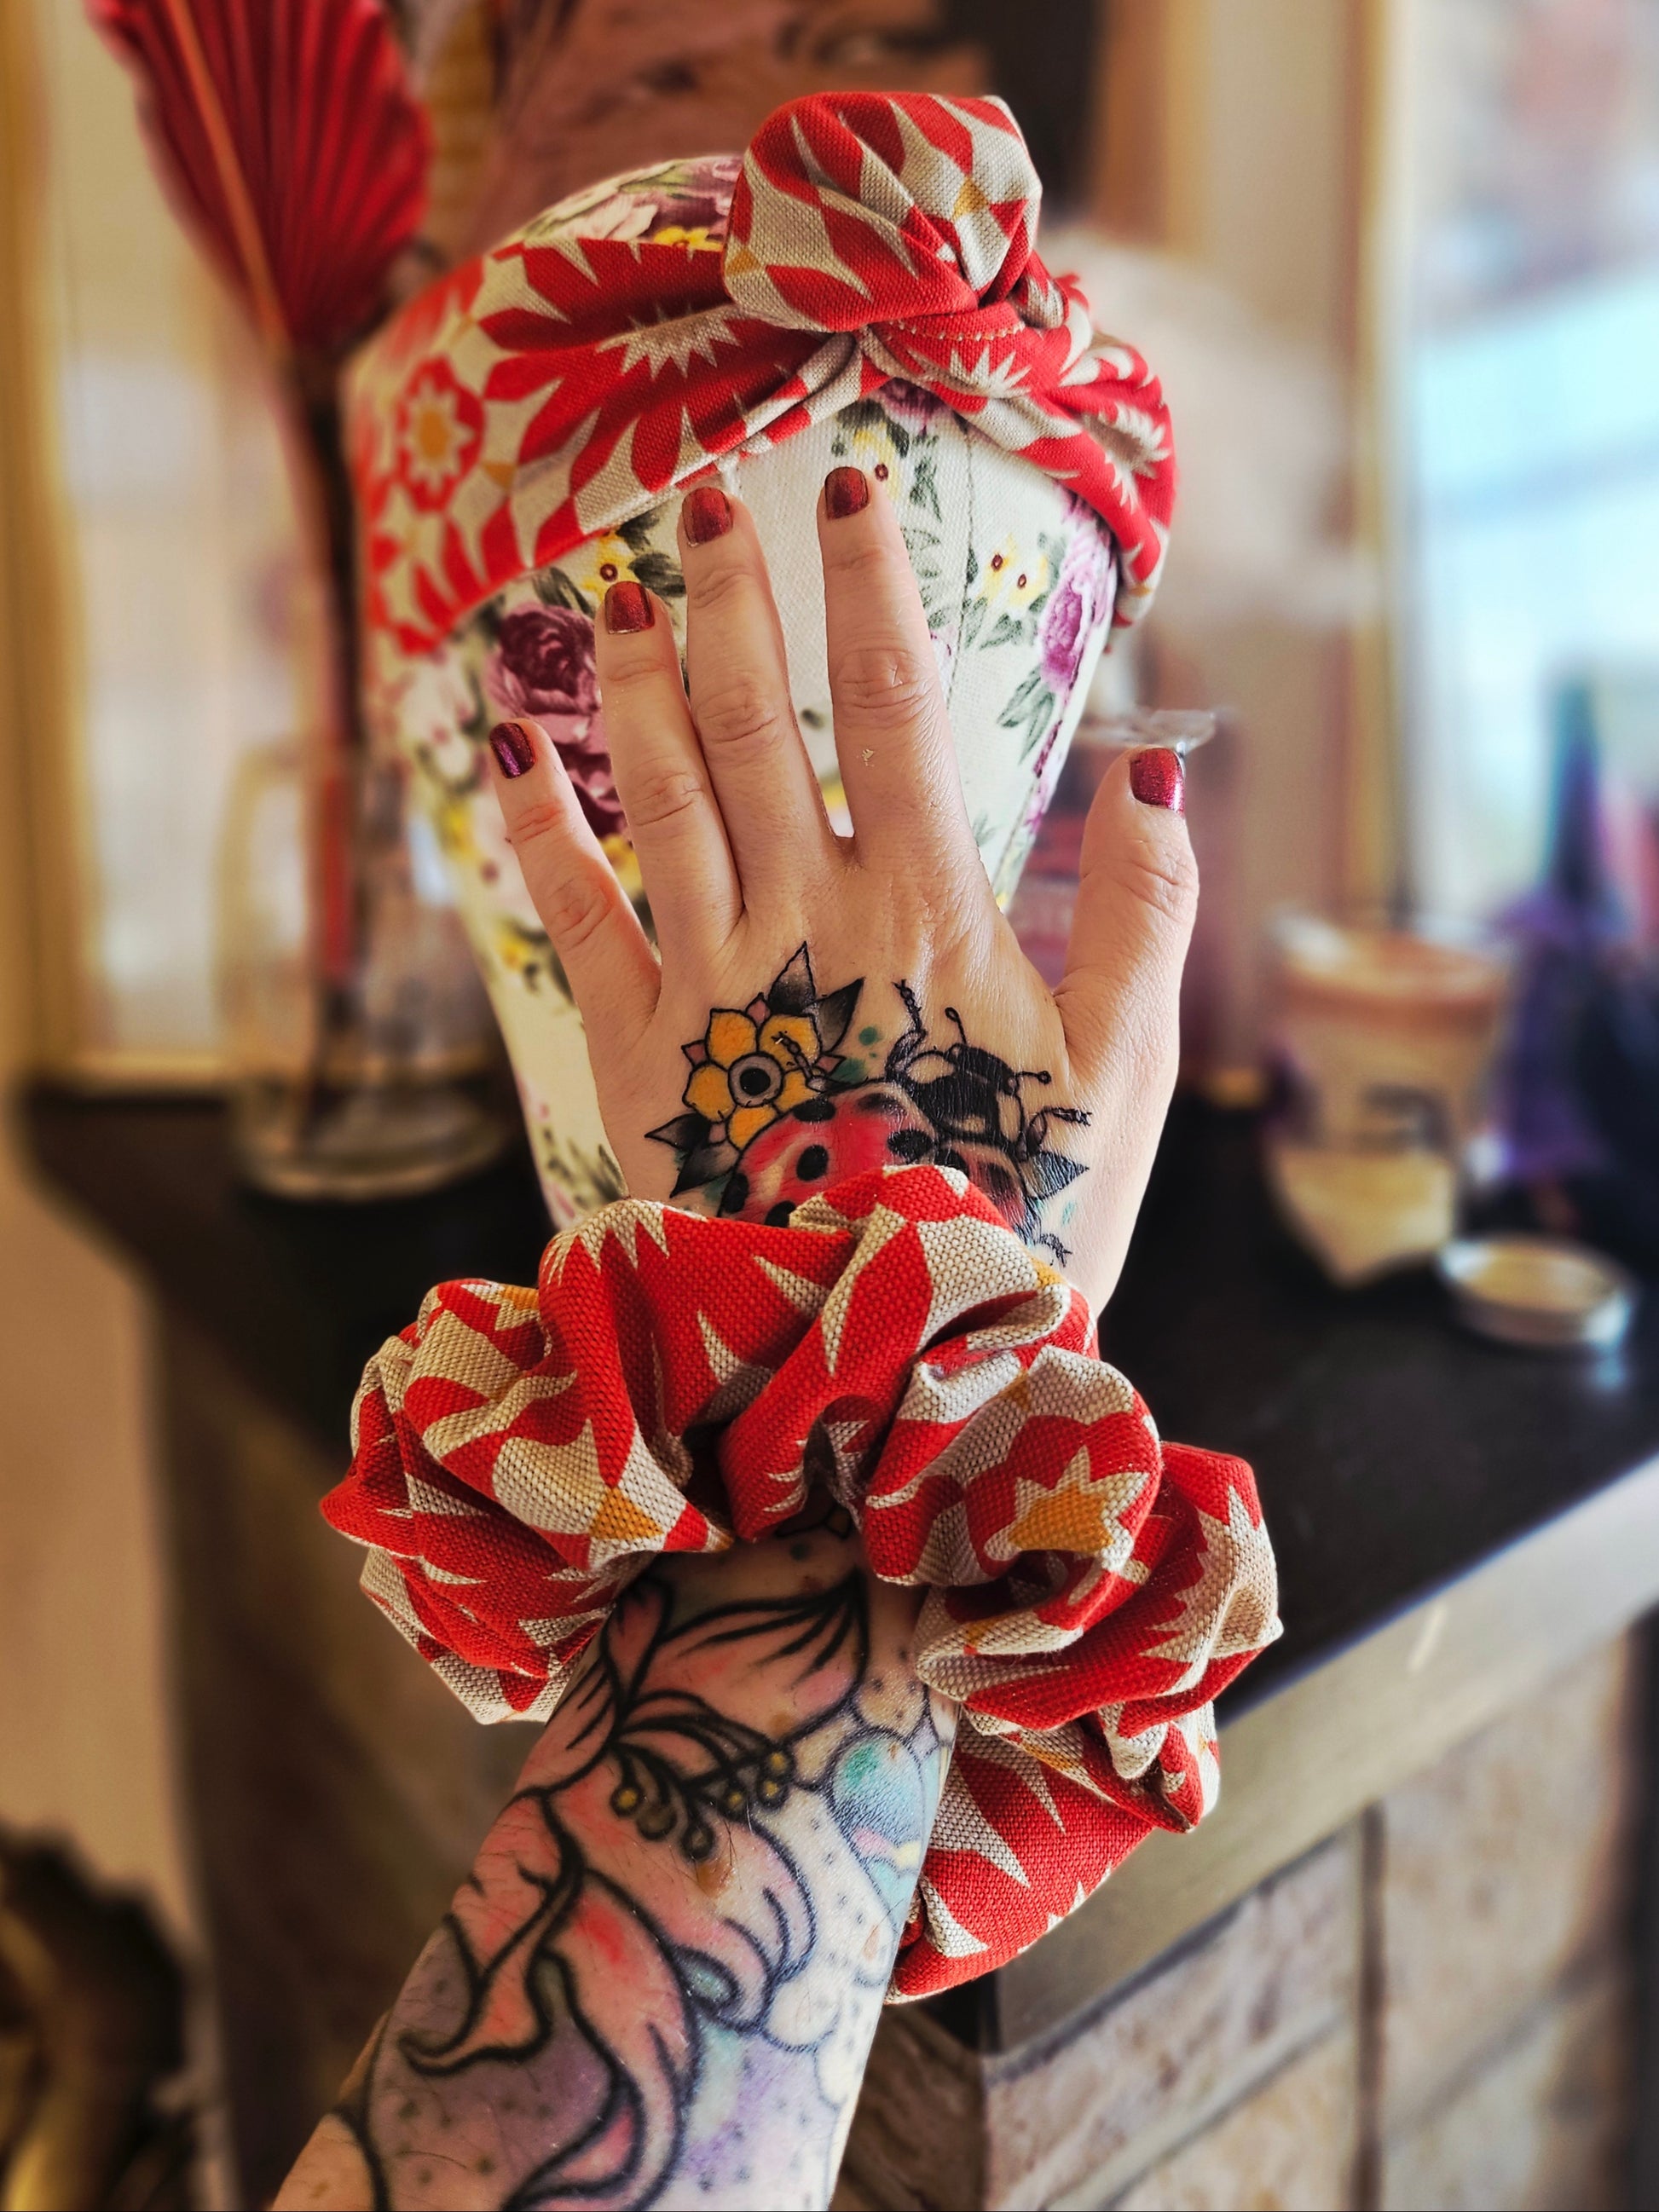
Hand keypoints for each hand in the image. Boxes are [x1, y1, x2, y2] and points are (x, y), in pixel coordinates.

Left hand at [486, 466, 1196, 1312]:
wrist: (885, 1366)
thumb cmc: (1018, 1218)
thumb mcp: (1126, 1075)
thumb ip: (1143, 915)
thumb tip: (1152, 767)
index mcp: (927, 914)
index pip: (892, 704)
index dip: (867, 584)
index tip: (847, 484)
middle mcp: (805, 924)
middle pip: (751, 722)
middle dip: (728, 599)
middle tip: (704, 499)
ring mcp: (709, 984)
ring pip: (656, 794)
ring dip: (629, 682)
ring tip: (614, 590)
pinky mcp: (636, 1052)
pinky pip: (577, 916)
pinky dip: (540, 829)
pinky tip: (511, 750)